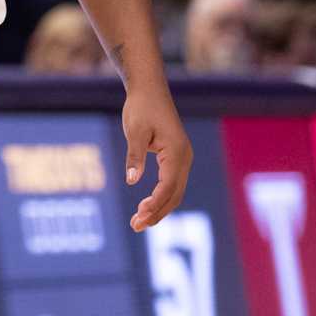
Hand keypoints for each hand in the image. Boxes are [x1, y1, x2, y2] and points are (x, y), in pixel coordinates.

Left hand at [122, 82, 191, 232]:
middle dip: (157, 213)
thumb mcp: (134, 130)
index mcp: (176, 152)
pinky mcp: (176, 158)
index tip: (139, 215)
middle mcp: (184, 157)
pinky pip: (172, 184)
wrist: (149, 90)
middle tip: (135, 226)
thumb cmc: (141, 107)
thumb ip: (134, 155)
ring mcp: (182, 158)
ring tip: (138, 222)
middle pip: (174, 195)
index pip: (168, 186)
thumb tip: (131, 181)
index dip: (155, 203)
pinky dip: (161, 198)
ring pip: (175, 192)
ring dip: (159, 208)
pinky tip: (147, 207)